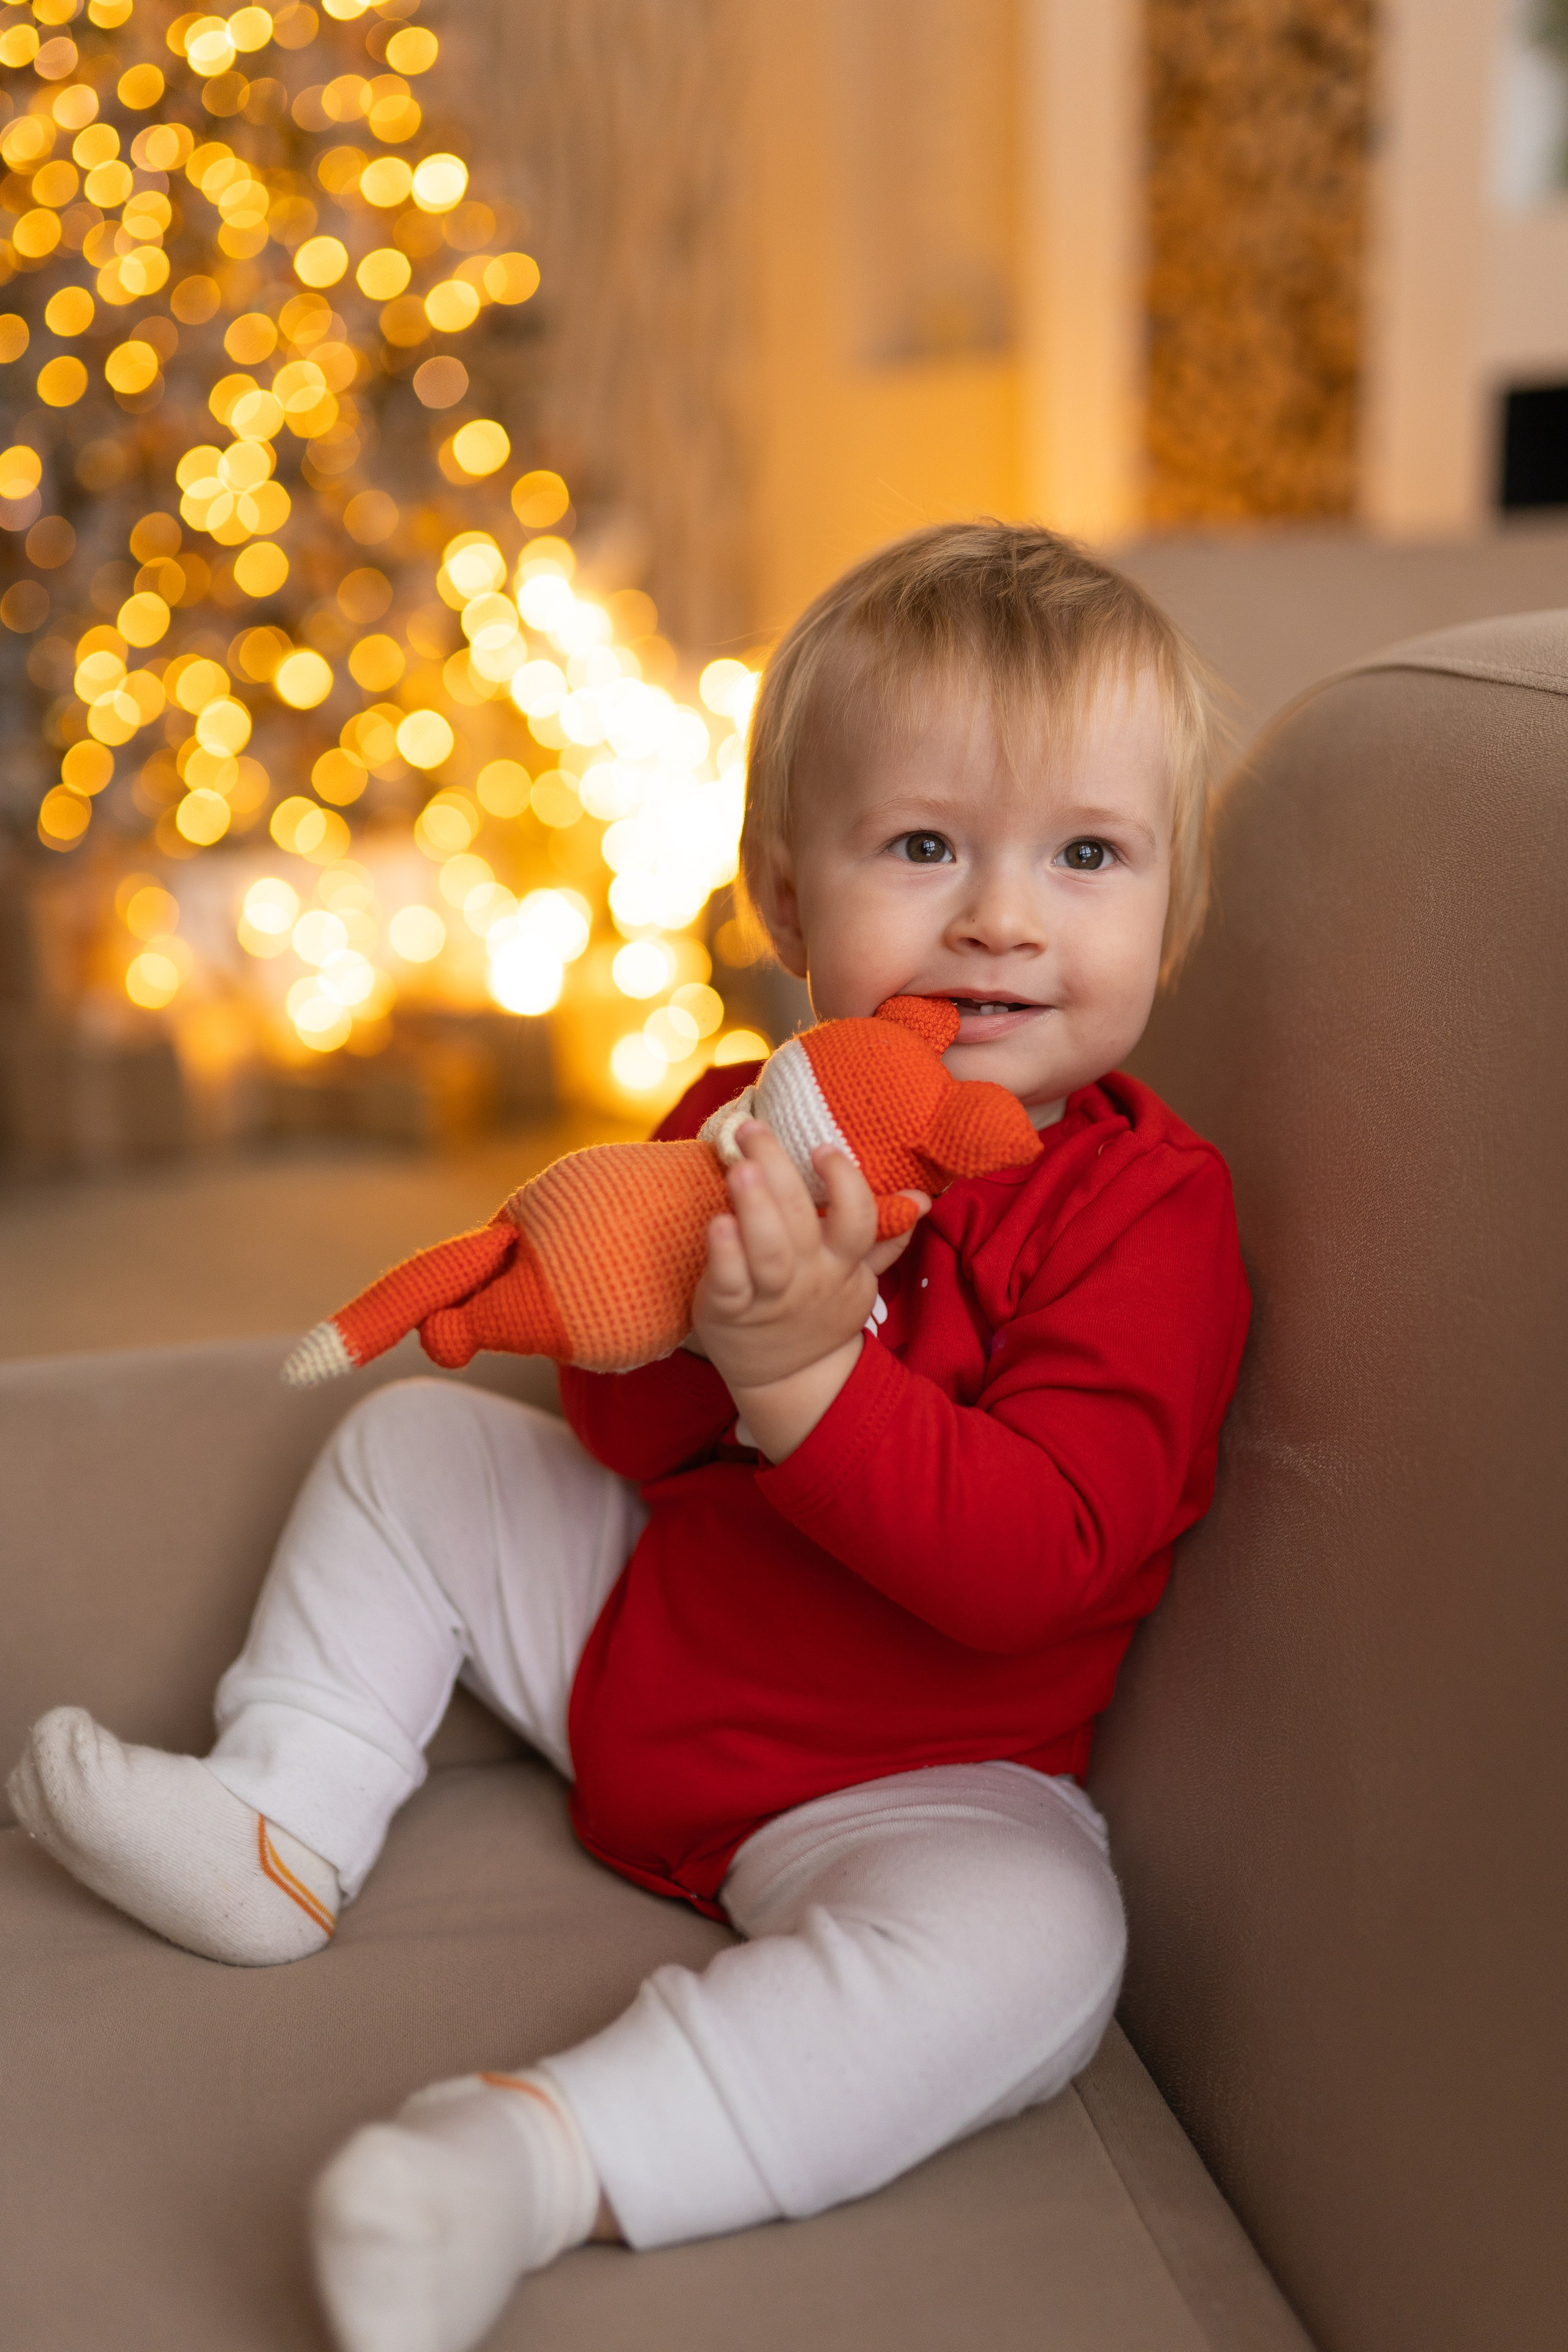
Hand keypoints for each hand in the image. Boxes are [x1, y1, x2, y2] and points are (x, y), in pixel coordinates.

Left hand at [691, 1122, 926, 1458]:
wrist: (789, 1379)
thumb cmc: (818, 1310)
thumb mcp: (858, 1278)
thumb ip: (885, 1236)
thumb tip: (923, 1196)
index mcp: (840, 1264)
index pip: (857, 1220)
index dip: (844, 1182)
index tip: (822, 1146)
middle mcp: (808, 1278)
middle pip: (800, 1222)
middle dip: (779, 1170)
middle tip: (752, 1128)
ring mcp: (768, 1297)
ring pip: (767, 1253)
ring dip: (753, 1208)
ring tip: (738, 1167)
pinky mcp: (728, 1311)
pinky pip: (728, 1283)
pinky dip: (723, 1254)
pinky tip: (715, 1223)